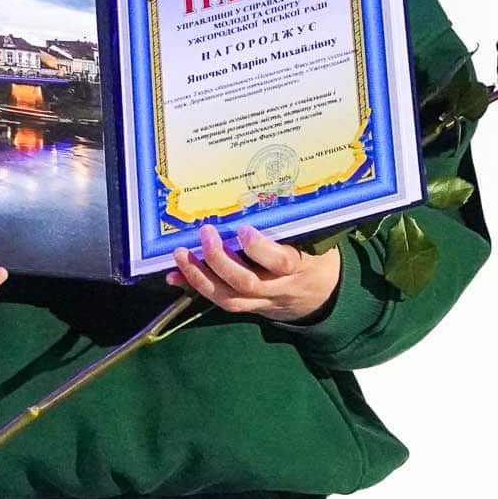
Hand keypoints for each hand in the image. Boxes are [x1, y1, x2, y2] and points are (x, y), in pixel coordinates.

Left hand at [168, 224, 341, 322]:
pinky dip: (194, 288)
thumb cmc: (315, 255)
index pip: (281, 262)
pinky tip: (174, 275)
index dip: (260, 249)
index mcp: (299, 266)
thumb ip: (292, 223)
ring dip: (200, 276)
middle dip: (220, 260)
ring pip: (228, 297)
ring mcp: (261, 300)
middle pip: (246, 282)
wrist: (323, 296)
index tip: (243, 229)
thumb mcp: (314, 238)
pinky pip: (219, 301)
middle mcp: (278, 287)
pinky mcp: (247, 306)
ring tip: (181, 254)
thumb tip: (257, 192)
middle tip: (205, 233)